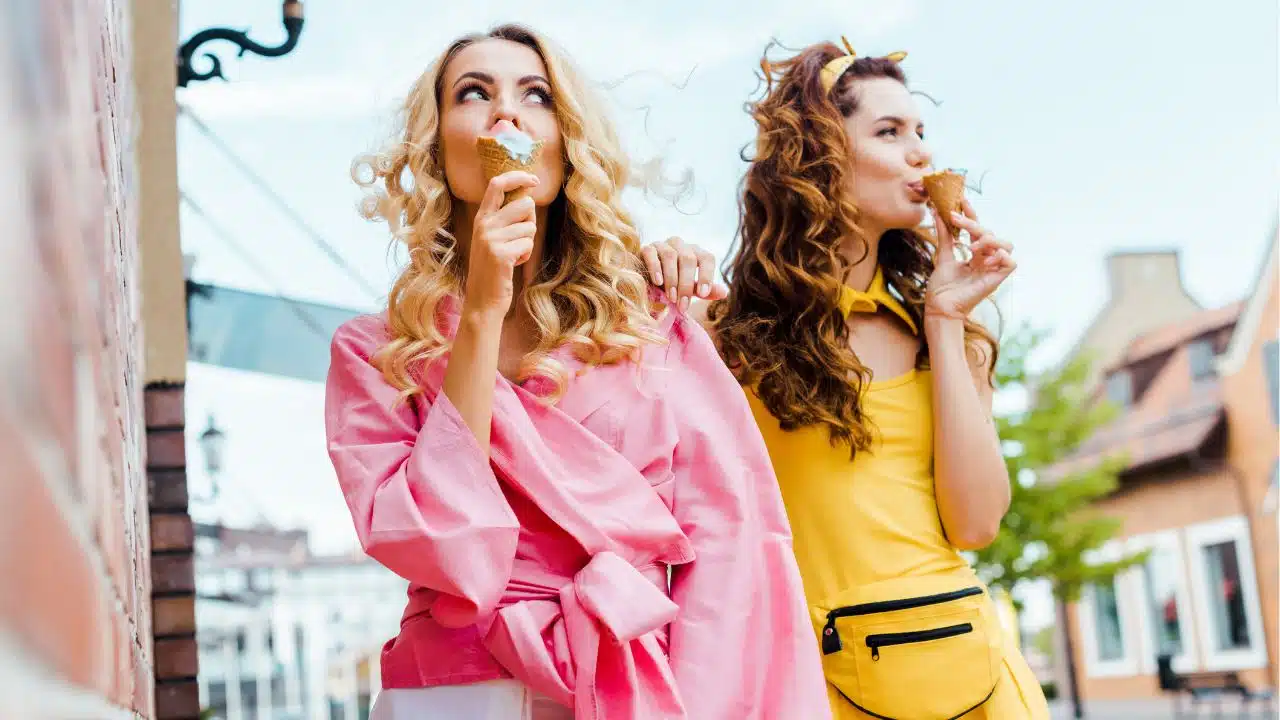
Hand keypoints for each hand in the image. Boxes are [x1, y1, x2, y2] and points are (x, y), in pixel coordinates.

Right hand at [463, 171, 539, 318]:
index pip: (497, 184)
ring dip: (528, 242)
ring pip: (530, 227)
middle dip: (531, 221)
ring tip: (513, 254)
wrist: (482, 300)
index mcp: (481, 218)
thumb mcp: (493, 238)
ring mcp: (490, 239)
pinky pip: (528, 244)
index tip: (534, 179)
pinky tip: (513, 264)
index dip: (518, 177)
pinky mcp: (500, 254)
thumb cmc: (493, 268)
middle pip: (525, 204)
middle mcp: (483, 225)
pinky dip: (526, 255)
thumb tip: (527, 196)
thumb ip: (504, 218)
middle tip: (520, 238)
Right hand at [639, 236, 728, 310]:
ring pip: (670, 256)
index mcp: (695, 252)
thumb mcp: (688, 290)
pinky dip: (655, 268)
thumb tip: (724, 292)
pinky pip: (651, 253)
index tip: (703, 294)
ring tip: (671, 297)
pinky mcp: (646, 247)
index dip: (706, 275)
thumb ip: (703, 290)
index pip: (707, 258)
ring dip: (672, 278)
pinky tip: (657, 282)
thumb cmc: (670, 285)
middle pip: (688, 259)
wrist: (645, 282)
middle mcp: (681, 245)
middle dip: (686, 284)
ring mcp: (663, 244)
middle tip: (682, 305)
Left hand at [925, 198, 1015, 319]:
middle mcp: (987, 259)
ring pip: (1005, 243)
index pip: (979, 228)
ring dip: (989, 239)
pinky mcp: (998, 279)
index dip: (973, 213)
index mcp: (976, 254)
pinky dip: (1000, 256)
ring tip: (972, 246)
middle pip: (991, 233)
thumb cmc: (942, 287)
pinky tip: (983, 259)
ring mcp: (993, 268)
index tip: (961, 200)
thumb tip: (937, 211)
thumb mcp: (943, 255)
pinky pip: (1011, 262)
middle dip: (974, 224)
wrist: (940, 306)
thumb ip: (945, 235)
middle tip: (956, 218)